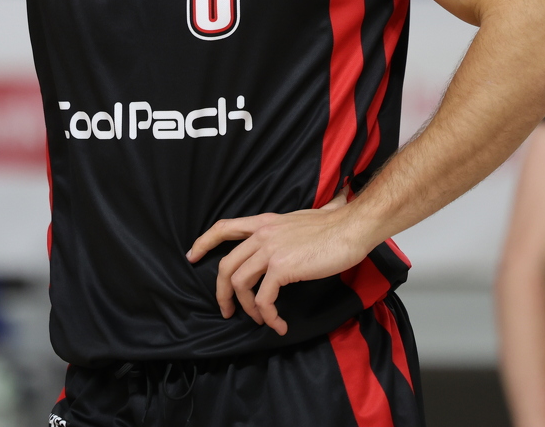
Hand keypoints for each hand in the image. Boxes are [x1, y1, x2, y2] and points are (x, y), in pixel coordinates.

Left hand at [185, 195, 376, 335]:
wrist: (352, 228)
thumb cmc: (334, 227)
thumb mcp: (301, 220)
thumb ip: (287, 229)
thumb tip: (287, 239)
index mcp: (264, 223)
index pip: (224, 227)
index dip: (204, 242)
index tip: (192, 256)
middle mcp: (262, 234)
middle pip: (226, 264)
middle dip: (221, 292)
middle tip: (228, 311)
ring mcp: (270, 250)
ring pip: (240, 284)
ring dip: (249, 308)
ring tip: (262, 320)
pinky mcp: (282, 267)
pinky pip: (264, 298)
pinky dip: (268, 316)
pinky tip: (278, 324)